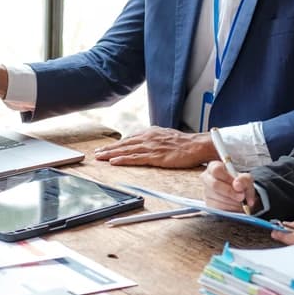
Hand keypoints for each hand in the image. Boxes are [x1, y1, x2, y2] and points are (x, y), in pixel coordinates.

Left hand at [92, 127, 216, 167]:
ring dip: (111, 154)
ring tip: (100, 158)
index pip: (129, 138)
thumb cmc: (184, 143)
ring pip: (126, 150)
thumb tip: (145, 142)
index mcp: (151, 132)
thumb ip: (154, 138)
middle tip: (96, 153)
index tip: (106, 148)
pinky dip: (123, 160)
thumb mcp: (166, 136)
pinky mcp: (155, 156)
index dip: (117, 144)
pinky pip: (135, 158)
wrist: (197, 145)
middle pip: (124, 144)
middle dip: (109, 149)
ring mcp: (151, 147)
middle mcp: (148, 138)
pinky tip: (114, 161)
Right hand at [201, 160, 256, 211]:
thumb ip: (244, 180)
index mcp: (214, 167)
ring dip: (232, 202)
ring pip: (217, 198)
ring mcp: (206, 192)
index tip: (237, 184)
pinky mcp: (209, 204)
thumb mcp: (246, 179)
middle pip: (214, 184)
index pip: (216, 170)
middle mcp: (207, 179)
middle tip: (242, 196)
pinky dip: (230, 208)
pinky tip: (236, 206)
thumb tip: (237, 185)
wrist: (239, 195)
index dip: (227, 177)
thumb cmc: (240, 183)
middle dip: (230, 192)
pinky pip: (218, 207)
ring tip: (241, 202)